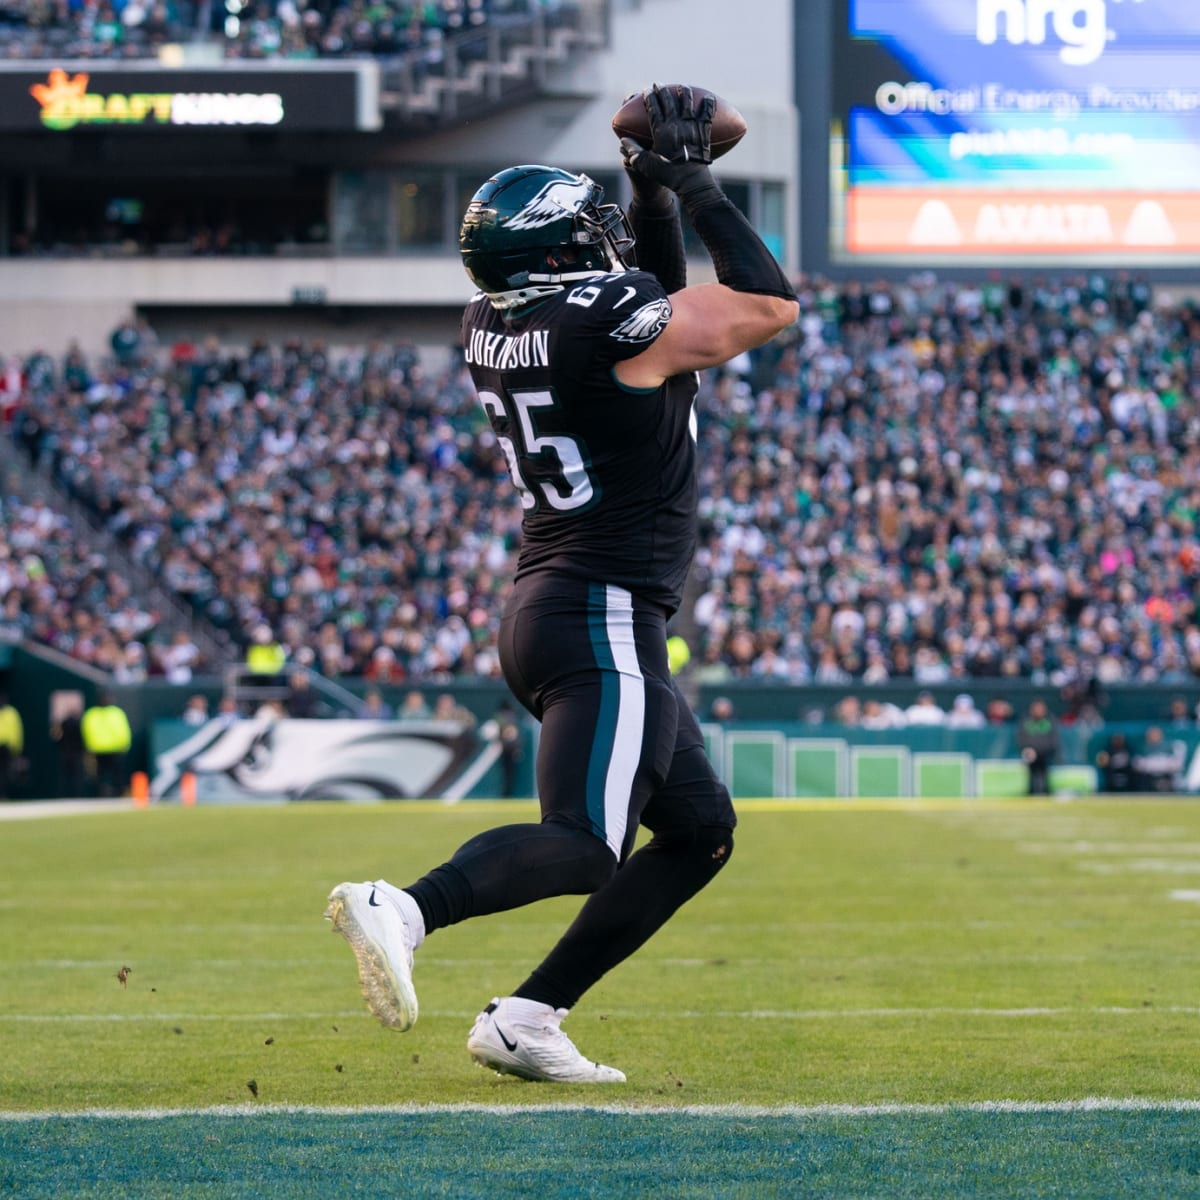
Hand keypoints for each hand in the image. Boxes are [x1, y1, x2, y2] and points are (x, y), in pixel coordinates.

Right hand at [620, 84, 715, 198]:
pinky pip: (707, 112)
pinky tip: (708, 98)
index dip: (649, 97)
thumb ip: (634, 152)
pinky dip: (708, 103)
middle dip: (662, 90)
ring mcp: (691, 126)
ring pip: (687, 101)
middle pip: (668, 100)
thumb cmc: (667, 175)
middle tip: (659, 84)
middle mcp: (676, 124)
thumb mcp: (647, 166)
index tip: (646, 91)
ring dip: (684, 91)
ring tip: (682, 87)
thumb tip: (623, 140)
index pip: (653, 107)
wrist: (691, 181)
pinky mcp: (704, 130)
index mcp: (661, 131)